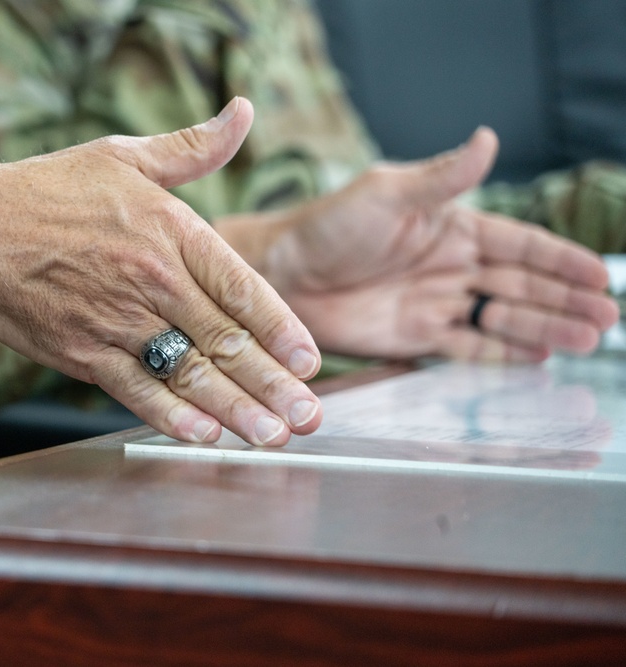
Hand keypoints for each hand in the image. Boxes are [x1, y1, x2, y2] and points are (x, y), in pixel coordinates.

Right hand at [0, 98, 321, 445]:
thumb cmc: (47, 192)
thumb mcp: (123, 155)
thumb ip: (193, 147)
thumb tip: (244, 113)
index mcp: (171, 231)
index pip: (243, 288)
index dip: (283, 329)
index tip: (311, 360)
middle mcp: (152, 281)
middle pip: (226, 342)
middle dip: (273, 385)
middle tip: (309, 417)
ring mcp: (117, 323)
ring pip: (189, 375)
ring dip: (235, 411)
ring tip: (270, 437)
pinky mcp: (83, 355)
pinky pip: (138, 392)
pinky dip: (173, 416)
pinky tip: (203, 436)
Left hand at [217, 128, 619, 360]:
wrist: (279, 276)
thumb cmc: (325, 227)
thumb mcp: (385, 195)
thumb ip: (440, 179)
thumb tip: (489, 141)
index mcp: (450, 228)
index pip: (520, 245)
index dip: (560, 260)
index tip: (598, 275)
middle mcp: (449, 267)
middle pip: (521, 285)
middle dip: (564, 300)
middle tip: (606, 319)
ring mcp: (434, 303)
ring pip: (502, 318)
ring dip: (544, 327)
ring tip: (585, 339)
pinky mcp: (414, 337)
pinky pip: (467, 347)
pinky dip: (501, 353)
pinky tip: (536, 357)